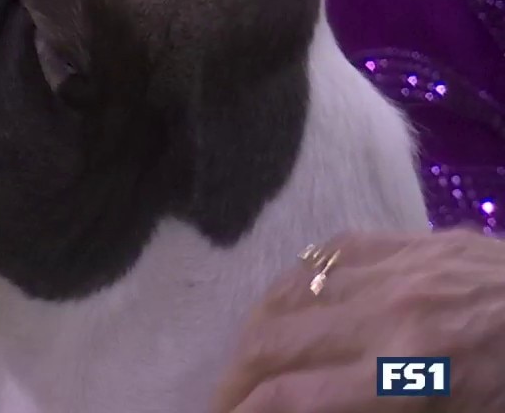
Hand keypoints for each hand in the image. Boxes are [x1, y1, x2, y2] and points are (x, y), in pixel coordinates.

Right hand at [212, 228, 504, 411]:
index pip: (290, 397)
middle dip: (233, 381)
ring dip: (253, 334)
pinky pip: (322, 256)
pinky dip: (291, 288)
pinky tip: (285, 310)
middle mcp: (389, 314)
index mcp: (411, 374)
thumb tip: (309, 410)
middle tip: (224, 403)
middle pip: (270, 342)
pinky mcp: (409, 240)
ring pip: (285, 294)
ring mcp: (397, 268)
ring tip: (246, 363)